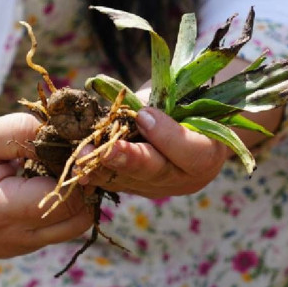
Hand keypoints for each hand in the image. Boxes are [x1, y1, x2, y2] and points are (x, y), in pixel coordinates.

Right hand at [0, 113, 92, 257]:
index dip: (81, 169)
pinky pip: (55, 229)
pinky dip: (59, 205)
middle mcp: (7, 239)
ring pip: (72, 226)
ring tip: (54, 164)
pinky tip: (40, 180)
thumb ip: (22, 133)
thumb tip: (69, 134)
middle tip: (73, 151)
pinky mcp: (14, 248)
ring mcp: (11, 249)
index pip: (66, 199)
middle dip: (84, 184)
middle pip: (78, 218)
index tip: (81, 142)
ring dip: (74, 196)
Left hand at [84, 58, 280, 198]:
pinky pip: (116, 183)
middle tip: (108, 150)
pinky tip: (79, 168)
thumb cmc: (189, 102)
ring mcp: (161, 187)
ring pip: (131, 180)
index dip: (166, 135)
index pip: (191, 152)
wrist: (191, 126)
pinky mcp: (139, 189)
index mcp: (208, 153)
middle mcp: (186, 178)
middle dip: (129, 159)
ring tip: (83, 154)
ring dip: (104, 167)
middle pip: (157, 171)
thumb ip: (164, 102)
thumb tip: (136, 108)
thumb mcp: (184, 97)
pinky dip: (96, 173)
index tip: (144, 115)